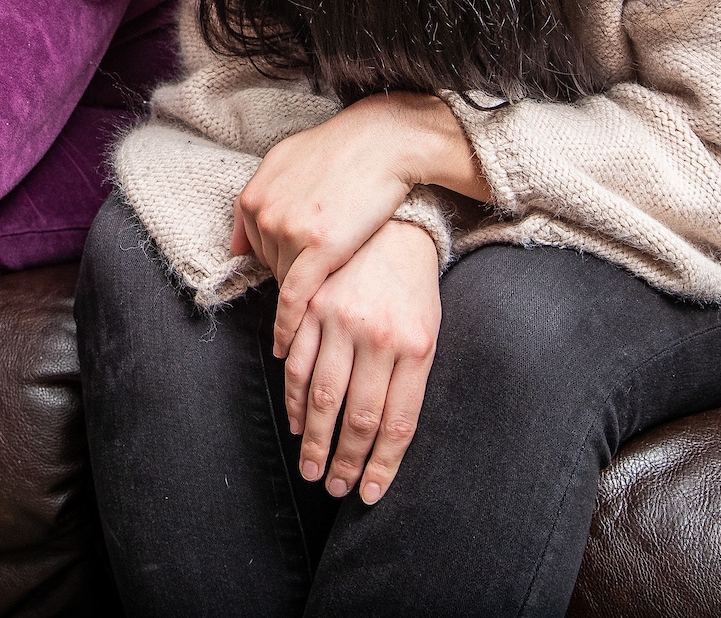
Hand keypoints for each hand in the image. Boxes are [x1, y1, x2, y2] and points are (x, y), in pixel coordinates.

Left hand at [230, 106, 417, 353]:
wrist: (381, 143)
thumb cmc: (339, 151)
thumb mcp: (283, 162)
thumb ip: (256, 199)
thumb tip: (236, 248)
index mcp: (253, 196)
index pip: (256, 248)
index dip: (280, 259)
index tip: (298, 267)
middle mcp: (264, 215)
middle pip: (270, 267)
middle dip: (294, 272)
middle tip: (322, 272)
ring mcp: (289, 232)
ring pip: (285, 282)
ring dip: (305, 289)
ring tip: (327, 293)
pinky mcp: (318, 250)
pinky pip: (294, 298)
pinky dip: (288, 325)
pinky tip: (287, 345)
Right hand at [283, 219, 439, 505]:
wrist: (394, 226)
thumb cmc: (414, 289)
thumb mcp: (428, 332)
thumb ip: (409, 381)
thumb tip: (384, 437)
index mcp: (416, 347)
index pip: (397, 423)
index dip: (381, 465)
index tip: (368, 493)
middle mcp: (378, 337)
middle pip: (357, 416)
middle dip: (343, 460)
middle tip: (332, 486)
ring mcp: (341, 319)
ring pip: (321, 394)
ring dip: (313, 437)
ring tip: (310, 466)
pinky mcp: (311, 304)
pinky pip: (295, 359)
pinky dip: (292, 395)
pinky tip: (295, 419)